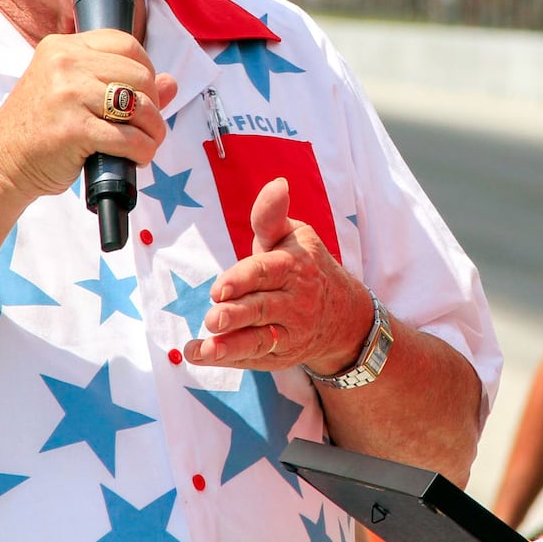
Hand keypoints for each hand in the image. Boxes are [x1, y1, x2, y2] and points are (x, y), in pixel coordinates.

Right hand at [0, 29, 177, 205]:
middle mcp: (64, 63)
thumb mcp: (72, 94)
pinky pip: (128, 138)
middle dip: (154, 105)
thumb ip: (119, 82)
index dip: (147, 70)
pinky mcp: (72, 129)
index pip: (126, 43)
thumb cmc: (38, 131)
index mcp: (63, 47)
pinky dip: (142, 152)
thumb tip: (171, 83)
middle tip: (148, 126)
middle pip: (139, 75)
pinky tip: (137, 158)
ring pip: (139, 106)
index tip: (145, 94)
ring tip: (147, 143)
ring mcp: (67, 94)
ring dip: (153, 131)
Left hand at [185, 178, 372, 371]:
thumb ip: (271, 215)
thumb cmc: (303, 266)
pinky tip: (198, 354)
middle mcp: (294, 302)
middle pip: (261, 308)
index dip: (241, 280)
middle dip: (236, 314)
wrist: (344, 315)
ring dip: (230, 346)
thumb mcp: (292, 236)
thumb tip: (278, 183)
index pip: (266, 272)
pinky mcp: (280, 355)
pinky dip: (226, 358)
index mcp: (294, 266)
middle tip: (213, 318)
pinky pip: (253, 358)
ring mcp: (289, 332)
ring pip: (259, 339)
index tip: (218, 289)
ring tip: (205, 348)